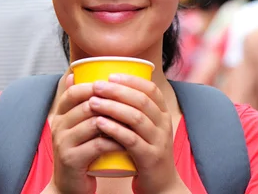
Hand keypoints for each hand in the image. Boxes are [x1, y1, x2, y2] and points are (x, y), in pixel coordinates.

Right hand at [48, 74, 124, 193]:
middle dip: (111, 102)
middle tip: (133, 102)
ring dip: (116, 120)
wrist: (70, 187)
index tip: (115, 85)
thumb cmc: (80, 152)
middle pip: (86, 105)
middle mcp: (58, 126)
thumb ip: (81, 104)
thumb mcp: (77, 127)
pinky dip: (116, 141)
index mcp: (60, 115)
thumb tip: (77, 73)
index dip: (94, 86)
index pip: (73, 92)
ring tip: (135, 119)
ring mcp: (63, 143)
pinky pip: (98, 145)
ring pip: (93, 123)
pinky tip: (128, 140)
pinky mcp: (72, 160)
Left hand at [89, 74, 188, 193]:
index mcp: (162, 114)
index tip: (110, 75)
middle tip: (97, 86)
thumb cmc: (145, 153)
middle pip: (141, 101)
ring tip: (93, 101)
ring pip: (136, 118)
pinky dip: (115, 129)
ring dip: (113, 107)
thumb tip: (109, 86)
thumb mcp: (144, 129)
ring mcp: (159, 141)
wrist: (160, 186)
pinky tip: (100, 123)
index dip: (131, 80)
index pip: (151, 89)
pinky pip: (131, 140)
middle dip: (117, 90)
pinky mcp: (150, 158)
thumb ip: (132, 110)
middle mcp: (164, 125)